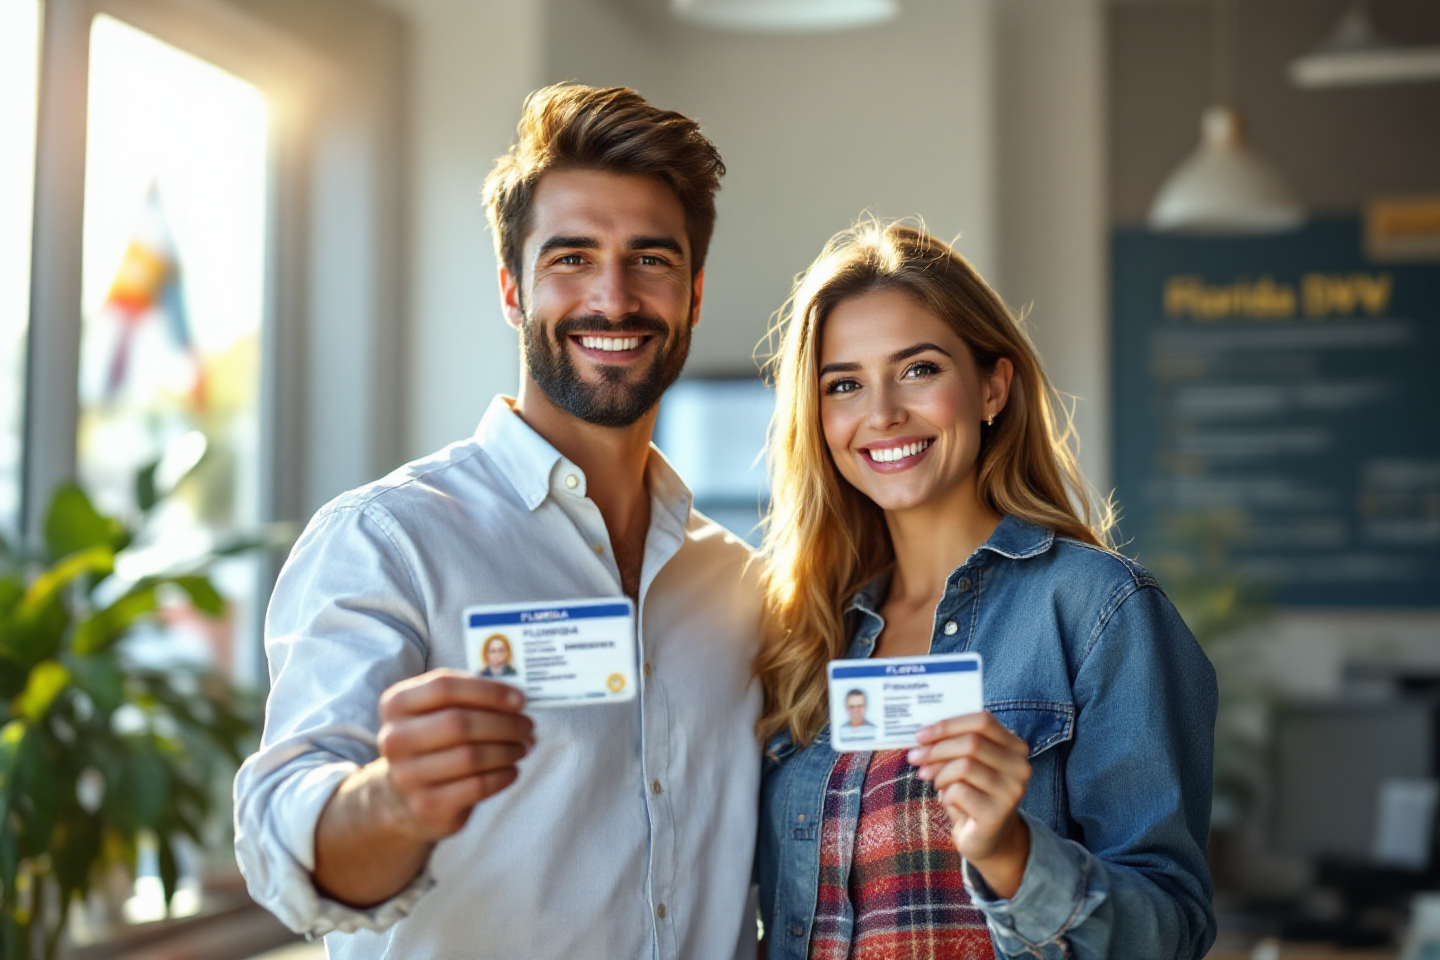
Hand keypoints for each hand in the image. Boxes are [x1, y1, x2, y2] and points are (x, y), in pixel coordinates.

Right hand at [375, 669, 534, 841]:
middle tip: (528, 726)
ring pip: (471, 756)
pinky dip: (503, 775)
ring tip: (524, 747)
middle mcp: (395, 739)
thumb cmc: (432, 742)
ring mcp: (407, 775)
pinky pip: (477, 786)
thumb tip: (517, 701)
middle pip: (459, 723)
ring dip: (508, 750)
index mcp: (397, 704)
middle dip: (504, 723)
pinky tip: (512, 770)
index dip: (488, 691)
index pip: (444, 687)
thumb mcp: (436, 712)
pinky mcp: (427, 805)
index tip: (520, 699)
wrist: (402, 798)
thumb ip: (470, 698)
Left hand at [907, 711, 1030, 896]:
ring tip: (934, 782)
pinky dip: (945, 794)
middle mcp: (1020, 767)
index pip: (983, 721)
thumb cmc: (973, 793)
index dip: (948, 725)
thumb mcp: (967, 764)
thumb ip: (953, 745)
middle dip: (936, 749)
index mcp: (1015, 747)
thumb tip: (921, 736)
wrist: (988, 839)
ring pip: (964, 766)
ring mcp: (1012, 791)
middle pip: (971, 743)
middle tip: (914, 757)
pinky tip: (948, 801)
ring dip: (940, 773)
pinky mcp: (997, 814)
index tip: (921, 734)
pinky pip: (960, 791)